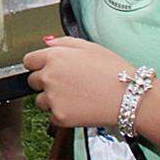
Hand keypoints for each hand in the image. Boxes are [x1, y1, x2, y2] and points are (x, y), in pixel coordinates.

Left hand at [24, 36, 138, 128]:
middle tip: (69, 85)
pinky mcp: (60, 116)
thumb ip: (63, 42)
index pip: (28, 61)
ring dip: (53, 100)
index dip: (39, 65)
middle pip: (33, 81)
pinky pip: (53, 117)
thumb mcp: (90, 47)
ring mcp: (53, 98)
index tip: (48, 69)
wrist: (131, 98)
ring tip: (77, 97)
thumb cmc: (114, 71)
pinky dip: (63, 115)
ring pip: (41, 101)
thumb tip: (46, 43)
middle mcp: (49, 76)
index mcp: (54, 57)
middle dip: (46, 82)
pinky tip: (80, 108)